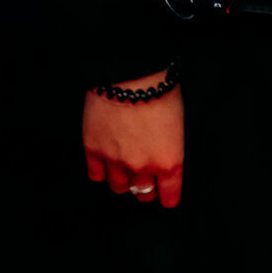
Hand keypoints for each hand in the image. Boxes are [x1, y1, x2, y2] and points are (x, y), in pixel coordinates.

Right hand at [83, 75, 183, 206]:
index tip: (165, 194)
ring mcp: (115, 161)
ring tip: (124, 168)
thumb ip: (169, 148)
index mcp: (169, 162)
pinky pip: (96, 175)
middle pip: (143, 194)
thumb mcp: (177, 124)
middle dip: (145, 189)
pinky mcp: (94, 151)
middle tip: (145, 181)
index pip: (169, 196)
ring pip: (118, 187)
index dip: (167, 196)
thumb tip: (160, 156)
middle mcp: (142, 167)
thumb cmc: (160, 91)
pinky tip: (106, 161)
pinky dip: (101, 171)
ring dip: (123, 180)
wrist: (131, 76)